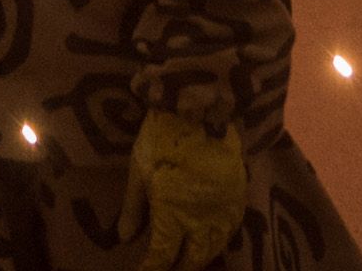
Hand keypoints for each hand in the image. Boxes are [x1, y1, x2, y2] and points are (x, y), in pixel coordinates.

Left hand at [122, 107, 250, 270]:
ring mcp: (223, 210)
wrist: (200, 108)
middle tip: (169, 267)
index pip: (162, 257)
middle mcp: (201, 222)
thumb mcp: (139, 171)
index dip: (152, 268)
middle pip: (193, 260)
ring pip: (215, 248)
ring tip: (190, 260)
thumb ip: (133, 208)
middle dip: (180, 268)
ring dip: (201, 258)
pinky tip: (212, 239)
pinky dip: (219, 240)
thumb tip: (123, 239)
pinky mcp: (237, 196)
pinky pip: (230, 229)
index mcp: (172, 217)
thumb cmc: (162, 138)